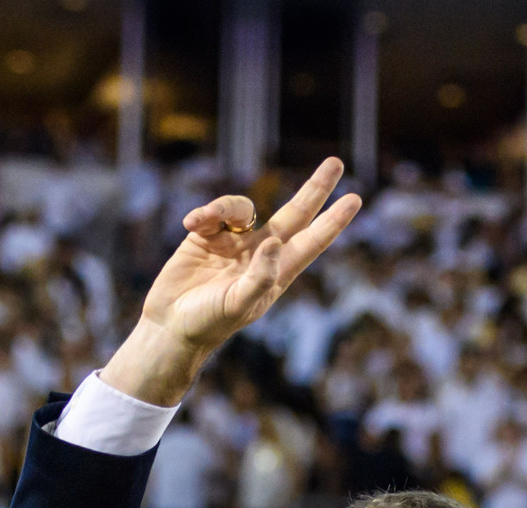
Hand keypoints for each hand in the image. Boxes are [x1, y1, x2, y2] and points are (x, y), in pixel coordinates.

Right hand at [99, 159, 361, 406]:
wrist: (170, 325)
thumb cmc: (208, 323)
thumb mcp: (239, 305)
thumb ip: (260, 278)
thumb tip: (275, 242)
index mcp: (277, 272)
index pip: (312, 241)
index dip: (333, 220)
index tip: (355, 198)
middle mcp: (260, 253)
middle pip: (295, 213)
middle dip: (315, 188)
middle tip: (336, 162)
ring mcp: (234, 242)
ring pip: (243, 207)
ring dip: (225, 206)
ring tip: (201, 222)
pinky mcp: (207, 235)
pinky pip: (214, 211)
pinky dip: (205, 211)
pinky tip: (190, 224)